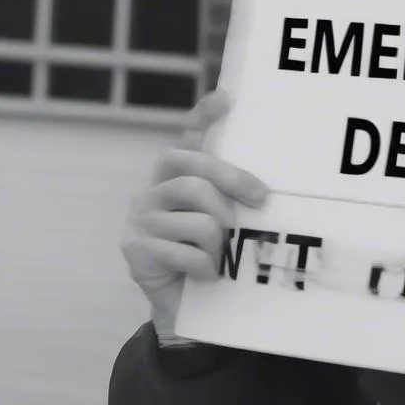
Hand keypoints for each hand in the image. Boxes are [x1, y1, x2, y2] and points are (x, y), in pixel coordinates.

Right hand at [119, 89, 267, 341]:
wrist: (179, 307)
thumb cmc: (209, 255)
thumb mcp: (223, 221)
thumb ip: (233, 199)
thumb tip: (269, 194)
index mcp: (177, 175)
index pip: (189, 135)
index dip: (205, 115)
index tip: (229, 98)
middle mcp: (153, 188)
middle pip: (194, 170)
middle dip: (233, 182)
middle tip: (261, 200)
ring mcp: (140, 218)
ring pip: (196, 215)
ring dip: (219, 238)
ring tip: (224, 253)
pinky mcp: (135, 249)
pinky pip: (183, 251)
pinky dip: (205, 266)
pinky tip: (208, 274)